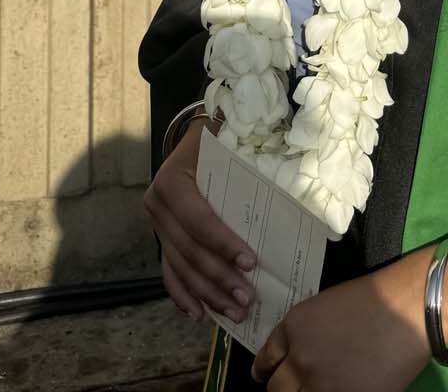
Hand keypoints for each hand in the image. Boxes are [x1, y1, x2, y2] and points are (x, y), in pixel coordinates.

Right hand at [142, 115, 256, 324]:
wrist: (194, 135)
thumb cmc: (218, 137)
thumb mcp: (228, 140)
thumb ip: (248, 162)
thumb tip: (291, 185)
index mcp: (172, 180)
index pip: (198, 220)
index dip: (223, 243)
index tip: (250, 262)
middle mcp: (157, 204)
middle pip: (189, 250)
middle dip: (219, 279)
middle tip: (247, 299)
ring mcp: (156, 224)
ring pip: (180, 267)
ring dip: (207, 294)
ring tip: (235, 312)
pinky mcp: (161, 238)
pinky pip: (169, 271)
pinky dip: (183, 294)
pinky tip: (199, 314)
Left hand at [251, 252, 432, 391]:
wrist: (406, 309)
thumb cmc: (372, 298)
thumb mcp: (326, 306)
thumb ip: (306, 332)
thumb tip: (299, 354)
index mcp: (294, 328)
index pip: (266, 358)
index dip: (264, 369)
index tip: (264, 375)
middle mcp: (300, 359)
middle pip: (275, 389)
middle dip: (280, 388)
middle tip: (288, 389)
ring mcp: (320, 385)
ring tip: (311, 390)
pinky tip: (336, 391)